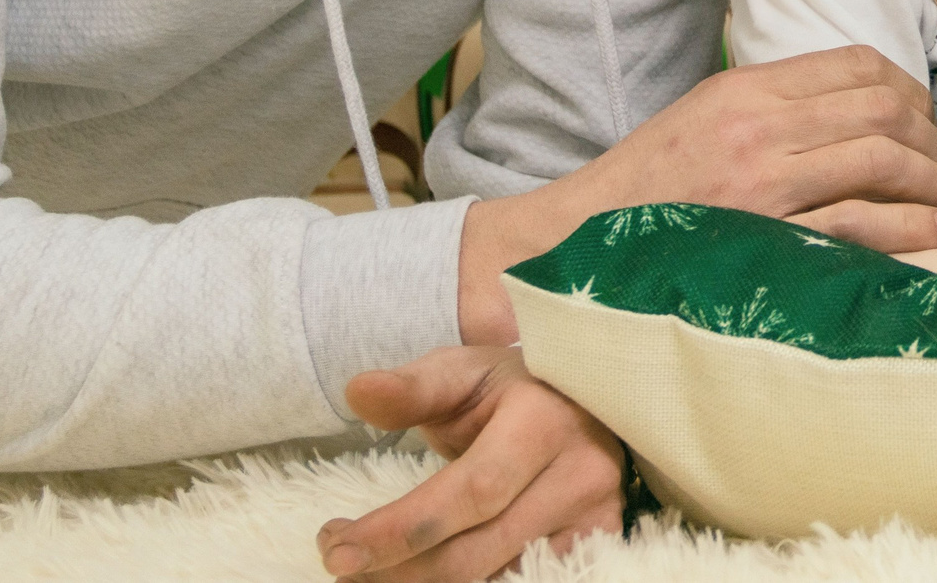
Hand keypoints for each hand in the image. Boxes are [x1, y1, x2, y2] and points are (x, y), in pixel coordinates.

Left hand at [317, 346, 619, 582]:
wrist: (580, 396)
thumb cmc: (508, 387)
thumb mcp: (460, 374)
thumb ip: (410, 388)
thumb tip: (357, 390)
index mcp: (543, 421)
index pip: (470, 493)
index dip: (401, 531)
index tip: (336, 547)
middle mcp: (580, 472)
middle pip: (476, 552)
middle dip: (398, 569)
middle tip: (342, 561)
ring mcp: (596, 514)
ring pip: (498, 579)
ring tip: (377, 567)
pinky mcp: (600, 542)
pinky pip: (526, 581)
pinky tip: (427, 574)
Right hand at [458, 46, 936, 342]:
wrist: (577, 246)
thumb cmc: (647, 187)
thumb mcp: (704, 116)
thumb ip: (772, 103)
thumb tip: (853, 102)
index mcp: (747, 89)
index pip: (858, 64)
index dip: (910, 89)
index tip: (924, 118)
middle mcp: (761, 128)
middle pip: (884, 110)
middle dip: (932, 139)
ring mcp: (765, 186)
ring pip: (884, 160)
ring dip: (933, 183)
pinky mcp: (769, 242)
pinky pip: (863, 225)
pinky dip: (914, 227)